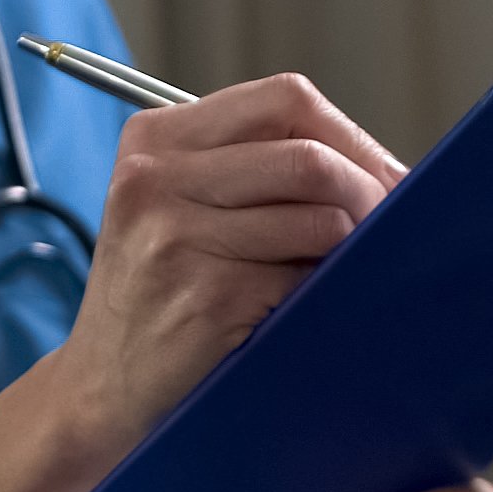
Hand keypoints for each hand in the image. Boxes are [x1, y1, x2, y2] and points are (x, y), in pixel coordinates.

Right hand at [67, 74, 403, 441]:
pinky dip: (325, 294)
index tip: (387, 179)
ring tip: (344, 274)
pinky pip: (305, 281)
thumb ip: (258, 173)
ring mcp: (175, 237)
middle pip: (310, 156)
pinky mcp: (204, 298)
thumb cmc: (163, 299)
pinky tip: (311, 309)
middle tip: (391, 232)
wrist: (101, 392)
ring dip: (353, 251)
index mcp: (158, 138)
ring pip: (319, 218)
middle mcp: (156, 177)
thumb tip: (383, 170)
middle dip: (370, 194)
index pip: (286, 99)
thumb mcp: (183, 211)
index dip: (354, 138)